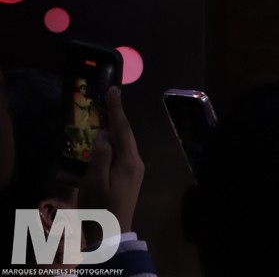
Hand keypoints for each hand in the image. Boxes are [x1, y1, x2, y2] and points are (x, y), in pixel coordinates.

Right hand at [79, 87, 143, 233]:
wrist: (111, 234)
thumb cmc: (101, 208)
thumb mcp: (95, 181)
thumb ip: (101, 155)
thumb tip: (106, 135)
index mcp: (130, 161)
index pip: (123, 129)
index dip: (117, 109)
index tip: (114, 90)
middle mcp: (137, 162)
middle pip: (126, 135)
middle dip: (116, 117)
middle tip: (107, 100)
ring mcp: (135, 170)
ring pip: (124, 144)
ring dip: (113, 132)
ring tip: (103, 118)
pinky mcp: (130, 177)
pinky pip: (121, 155)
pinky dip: (112, 146)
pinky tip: (103, 144)